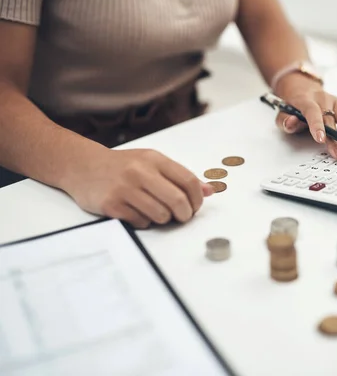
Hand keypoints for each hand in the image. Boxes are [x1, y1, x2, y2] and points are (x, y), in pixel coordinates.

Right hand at [62, 148, 213, 228]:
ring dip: (164, 219)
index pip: (188, 181)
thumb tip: (209, 191)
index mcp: (154, 159)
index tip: (195, 206)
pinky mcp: (111, 205)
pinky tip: (137, 213)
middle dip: (185, 214)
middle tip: (182, 217)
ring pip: (161, 215)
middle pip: (178, 201)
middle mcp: (140, 172)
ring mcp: (124, 189)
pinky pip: (141, 222)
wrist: (82, 166)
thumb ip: (179, 176)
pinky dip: (145, 222)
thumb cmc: (122, 166)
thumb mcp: (151, 162)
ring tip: (157, 212)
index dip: (197, 199)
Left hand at [274, 74, 336, 158]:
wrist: (300, 89)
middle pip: (330, 118)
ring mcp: (334, 101)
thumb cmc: (292, 106)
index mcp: (305, 100)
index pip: (312, 112)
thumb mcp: (281, 113)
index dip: (316, 125)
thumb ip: (285, 121)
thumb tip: (292, 123)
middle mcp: (322, 98)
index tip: (321, 139)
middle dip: (335, 137)